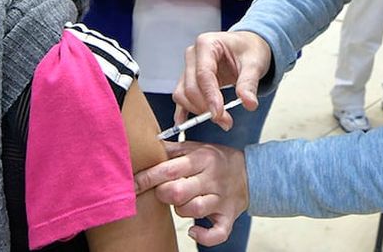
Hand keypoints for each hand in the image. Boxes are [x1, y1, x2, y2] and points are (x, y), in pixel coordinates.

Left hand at [134, 141, 248, 246]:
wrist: (250, 173)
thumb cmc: (216, 160)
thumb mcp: (196, 147)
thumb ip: (172, 149)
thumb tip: (146, 147)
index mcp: (202, 158)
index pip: (169, 170)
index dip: (147, 178)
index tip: (133, 184)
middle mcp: (212, 179)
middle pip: (178, 192)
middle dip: (163, 194)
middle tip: (163, 192)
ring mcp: (221, 199)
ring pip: (193, 210)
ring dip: (180, 210)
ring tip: (181, 203)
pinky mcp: (228, 217)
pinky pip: (217, 233)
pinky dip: (203, 236)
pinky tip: (194, 230)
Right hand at [172, 30, 271, 128]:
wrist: (247, 46)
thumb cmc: (249, 49)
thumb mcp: (254, 63)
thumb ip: (249, 83)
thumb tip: (249, 103)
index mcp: (207, 44)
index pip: (203, 74)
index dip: (210, 96)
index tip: (219, 114)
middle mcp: (193, 55)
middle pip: (191, 87)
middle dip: (206, 107)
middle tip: (226, 121)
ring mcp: (188, 68)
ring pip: (182, 94)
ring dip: (198, 110)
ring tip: (221, 120)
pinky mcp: (189, 80)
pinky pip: (181, 97)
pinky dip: (182, 111)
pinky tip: (184, 123)